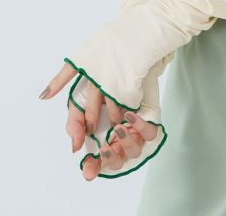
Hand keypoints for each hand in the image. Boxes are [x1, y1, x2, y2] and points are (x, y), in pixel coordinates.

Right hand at [39, 62, 159, 179]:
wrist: (124, 55)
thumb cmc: (102, 79)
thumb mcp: (82, 98)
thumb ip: (75, 122)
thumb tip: (74, 146)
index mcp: (101, 136)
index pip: (98, 162)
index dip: (93, 168)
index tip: (88, 170)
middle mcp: (119, 138)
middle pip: (117, 161)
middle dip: (110, 157)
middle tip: (104, 147)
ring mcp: (136, 131)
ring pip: (134, 151)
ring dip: (125, 141)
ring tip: (117, 127)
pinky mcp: (151, 120)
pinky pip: (149, 133)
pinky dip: (140, 127)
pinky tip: (131, 116)